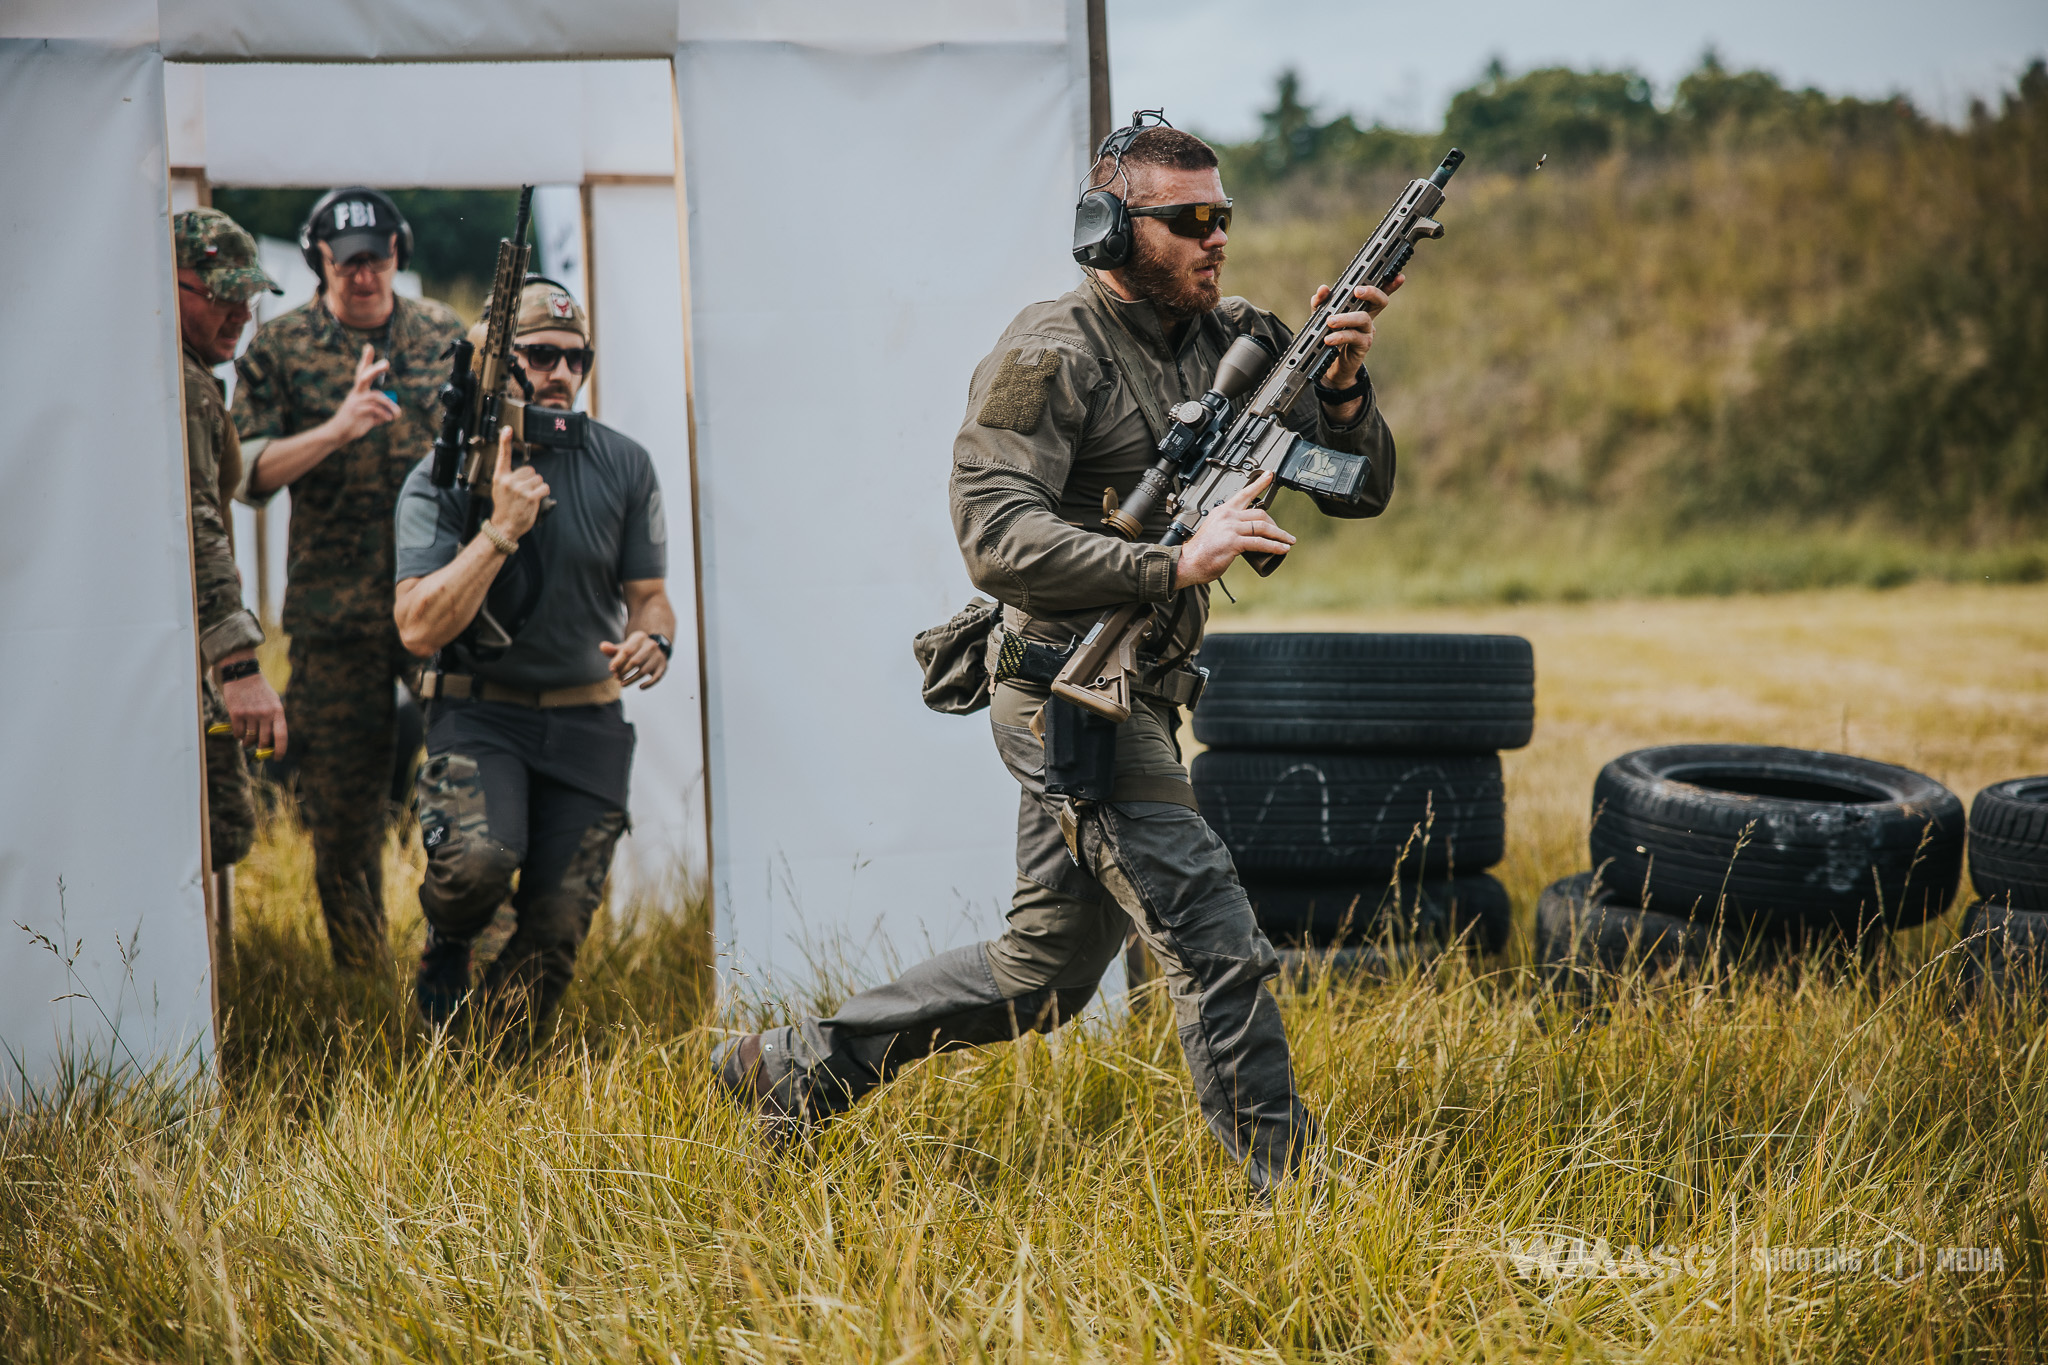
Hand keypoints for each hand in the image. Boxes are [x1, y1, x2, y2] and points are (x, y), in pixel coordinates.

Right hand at [217, 656, 286, 755]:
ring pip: (249, 739)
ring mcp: (250, 714)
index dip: (280, 750)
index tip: (277, 758)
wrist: (243, 674)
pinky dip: (238, 736)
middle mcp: (265, 714)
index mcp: (278, 711)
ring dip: (247, 743)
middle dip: (261, 748)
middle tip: (258, 748)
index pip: (281, 736)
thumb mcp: (273, 702)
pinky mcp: (236, 714)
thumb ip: (273, 720)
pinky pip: (237, 733)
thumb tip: (271, 743)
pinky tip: (239, 730)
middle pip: (264, 741)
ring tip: (247, 740)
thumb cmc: (260, 691)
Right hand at [325, 344, 400, 443]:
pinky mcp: (356, 412)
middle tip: (387, 363)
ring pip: (375, 396)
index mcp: (358, 392)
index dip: (365, 360)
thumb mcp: (369, 416)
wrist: (338, 434)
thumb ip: (381, 411)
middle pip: (364, 377)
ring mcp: (354, 402)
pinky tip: (389, 419)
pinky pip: (374, 409)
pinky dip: (384, 414)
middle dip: (375, 369)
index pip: (362, 373)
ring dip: (389, 405)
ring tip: (398, 414)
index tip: (369, 346)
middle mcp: (355, 394)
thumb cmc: (354, 423)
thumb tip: (396, 412)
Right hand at [487, 425, 549, 539]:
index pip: (503, 455)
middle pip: (530, 469)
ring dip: (537, 487)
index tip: (508, 429)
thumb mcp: (500, 489)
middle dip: (531, 479)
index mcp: (500, 477)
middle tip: (523, 492)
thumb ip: (509, 477)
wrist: (504, 526)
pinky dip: (543, 492)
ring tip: (527, 497)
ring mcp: (520, 489)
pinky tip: (535, 499)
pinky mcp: (530, 497)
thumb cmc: (505, 508)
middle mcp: (509, 481)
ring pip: (538, 478)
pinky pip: (544, 487)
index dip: (505, 441)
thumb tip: (525, 470)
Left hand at [600, 632, 667, 688]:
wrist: (656, 648)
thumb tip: (602, 647)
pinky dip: (648, 684)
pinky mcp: (663, 666)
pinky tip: (640, 687)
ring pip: (643, 671)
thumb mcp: (625, 647)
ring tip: (622, 684)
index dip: (618, 661)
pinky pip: (656, 677)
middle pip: (635, 662)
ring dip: (631, 680)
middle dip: (623, 671)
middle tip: (616, 677)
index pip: (627, 651)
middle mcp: (651, 646)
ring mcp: (658, 657)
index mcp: (640, 638)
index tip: (611, 669)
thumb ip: (613, 649)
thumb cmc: (635, 649)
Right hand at [1172, 472, 1295, 588]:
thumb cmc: (1200, 551)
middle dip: (1275, 524)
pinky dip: (1274, 546)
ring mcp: (1230, 528)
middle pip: (1260, 513)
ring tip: (1289, 541)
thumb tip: (1246, 532)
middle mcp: (1227, 516)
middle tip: (1282, 533)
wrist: (1188, 562)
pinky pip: (1260, 543)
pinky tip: (1282, 549)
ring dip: (1280, 535)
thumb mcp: (1215, 530)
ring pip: (1263, 526)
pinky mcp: (1234, 542)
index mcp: (1222, 511)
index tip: (1270, 475)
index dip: (1259, 483)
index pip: (1244, 493)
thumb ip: (1230, 527)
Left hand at [1311, 274, 1401, 391]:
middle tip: (1357, 290)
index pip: (1377, 293)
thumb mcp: (1322, 318)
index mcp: (1361, 308)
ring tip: (1330, 321)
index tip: (1398, 276)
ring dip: (1346, 318)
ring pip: (1363, 318)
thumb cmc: (1329, 338)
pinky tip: (1329, 339)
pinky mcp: (1362, 346)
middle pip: (1380, 301)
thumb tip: (1322, 289)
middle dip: (1371, 292)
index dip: (1390, 285)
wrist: (1330, 367)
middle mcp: (1368, 318)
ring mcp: (1367, 332)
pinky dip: (1339, 336)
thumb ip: (1321, 304)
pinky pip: (1353, 337)